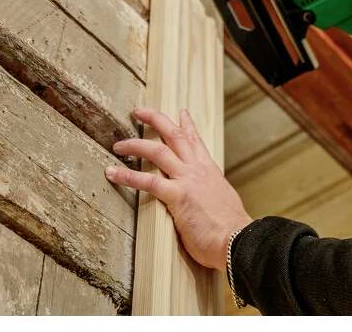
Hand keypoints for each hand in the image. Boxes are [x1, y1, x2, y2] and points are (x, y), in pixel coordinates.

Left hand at [106, 108, 251, 271]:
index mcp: (210, 171)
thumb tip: (207, 200)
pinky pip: (148, 182)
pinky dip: (127, 176)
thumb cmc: (231, 230)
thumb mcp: (223, 203)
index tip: (181, 112)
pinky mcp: (178, 196)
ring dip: (135, 145)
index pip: (196, 141)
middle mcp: (198, 170)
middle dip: (156, 119)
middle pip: (175, 135)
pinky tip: (112, 173)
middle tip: (139, 111)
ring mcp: (188, 180)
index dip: (187, 124)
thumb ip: (211, 195)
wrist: (239, 240)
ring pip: (157, 151)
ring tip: (118, 145)